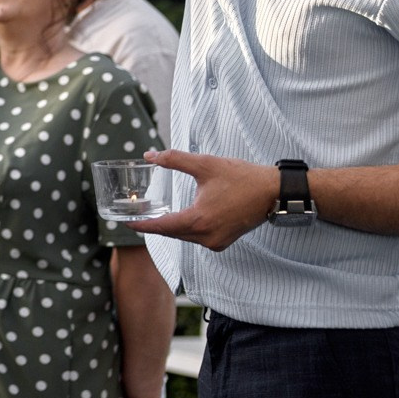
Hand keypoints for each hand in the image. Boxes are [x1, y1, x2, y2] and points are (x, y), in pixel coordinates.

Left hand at [127, 150, 278, 250]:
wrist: (274, 192)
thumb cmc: (242, 177)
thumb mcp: (205, 164)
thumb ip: (174, 159)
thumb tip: (148, 155)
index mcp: (199, 220)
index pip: (162, 227)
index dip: (142, 225)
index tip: (124, 221)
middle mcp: (207, 236)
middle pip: (172, 232)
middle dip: (153, 224)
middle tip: (135, 215)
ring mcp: (217, 242)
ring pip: (184, 236)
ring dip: (170, 227)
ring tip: (152, 216)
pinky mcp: (224, 242)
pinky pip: (197, 238)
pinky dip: (186, 230)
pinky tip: (178, 219)